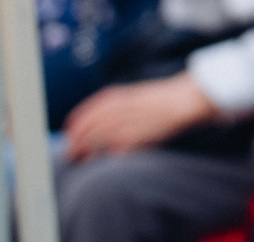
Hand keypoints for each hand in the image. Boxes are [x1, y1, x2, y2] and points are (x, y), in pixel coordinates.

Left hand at [61, 74, 216, 159]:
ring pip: (95, 138)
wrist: (184, 100)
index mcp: (118, 97)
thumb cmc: (161, 99)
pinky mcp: (135, 138)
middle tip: (70, 150)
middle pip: (88, 126)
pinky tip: (97, 160)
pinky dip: (101, 154)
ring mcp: (126, 124)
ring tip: (78, 158)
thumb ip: (117, 103)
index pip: (88, 111)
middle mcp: (118, 110)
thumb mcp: (136, 94)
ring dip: (83, 149)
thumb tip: (98, 115)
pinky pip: (111, 149)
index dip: (75, 122)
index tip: (69, 131)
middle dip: (75, 139)